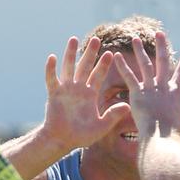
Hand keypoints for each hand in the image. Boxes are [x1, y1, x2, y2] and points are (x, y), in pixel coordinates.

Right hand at [43, 36, 131, 150]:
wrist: (63, 141)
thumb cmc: (81, 136)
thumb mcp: (101, 126)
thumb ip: (113, 115)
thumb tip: (128, 106)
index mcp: (90, 95)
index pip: (98, 76)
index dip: (104, 65)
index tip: (111, 53)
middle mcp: (78, 89)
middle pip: (85, 67)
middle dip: (90, 53)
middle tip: (96, 39)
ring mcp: (65, 90)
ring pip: (68, 68)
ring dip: (70, 54)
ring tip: (74, 38)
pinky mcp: (54, 94)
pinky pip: (51, 79)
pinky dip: (51, 69)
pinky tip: (52, 57)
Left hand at [115, 33, 179, 137]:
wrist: (161, 136)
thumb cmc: (173, 133)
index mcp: (175, 93)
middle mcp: (163, 86)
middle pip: (163, 62)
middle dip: (162, 46)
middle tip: (160, 33)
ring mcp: (150, 88)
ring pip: (145, 64)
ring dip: (140, 50)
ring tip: (135, 38)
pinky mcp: (138, 93)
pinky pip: (129, 76)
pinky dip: (121, 66)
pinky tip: (115, 55)